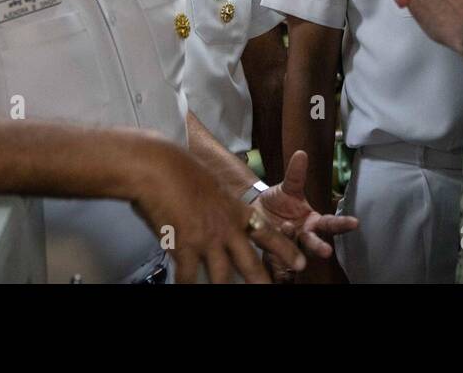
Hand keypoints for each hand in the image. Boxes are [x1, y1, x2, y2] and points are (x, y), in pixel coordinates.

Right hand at [130, 138, 305, 282]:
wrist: (161, 167)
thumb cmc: (182, 172)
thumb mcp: (212, 188)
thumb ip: (220, 210)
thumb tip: (218, 225)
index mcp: (236, 211)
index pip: (267, 233)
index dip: (285, 250)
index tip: (301, 262)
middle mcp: (226, 228)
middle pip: (249, 262)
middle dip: (261, 282)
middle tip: (271, 291)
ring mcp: (207, 239)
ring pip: (222, 276)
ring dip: (222, 288)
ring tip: (221, 296)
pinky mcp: (186, 246)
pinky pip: (189, 276)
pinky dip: (187, 284)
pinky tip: (185, 288)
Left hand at [254, 151, 357, 280]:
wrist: (255, 211)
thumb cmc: (278, 201)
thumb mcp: (287, 187)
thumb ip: (295, 174)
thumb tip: (301, 153)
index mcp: (313, 221)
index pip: (331, 223)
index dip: (343, 223)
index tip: (355, 223)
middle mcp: (304, 236)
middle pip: (315, 243)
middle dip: (320, 247)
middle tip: (327, 251)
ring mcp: (290, 246)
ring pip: (295, 251)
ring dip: (292, 243)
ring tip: (285, 226)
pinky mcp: (274, 253)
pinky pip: (276, 255)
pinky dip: (274, 249)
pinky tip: (269, 238)